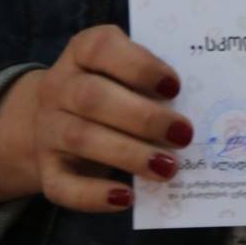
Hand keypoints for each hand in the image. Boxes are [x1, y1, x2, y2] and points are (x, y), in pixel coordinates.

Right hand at [0, 24, 189, 212]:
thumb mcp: (126, 71)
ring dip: (129, 155)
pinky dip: (94, 196)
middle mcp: (58, 87)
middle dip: (142, 117)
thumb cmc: (111, 88)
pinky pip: (63, 186)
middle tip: (183, 134)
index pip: (101, 47)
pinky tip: (127, 198)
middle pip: (92, 98)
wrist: (53, 119)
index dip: (139, 65)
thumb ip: (153, 81)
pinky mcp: (46, 169)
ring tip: (168, 167)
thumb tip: (199, 107)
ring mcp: (48, 129)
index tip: (175, 86)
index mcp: (82, 51)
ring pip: (81, 139)